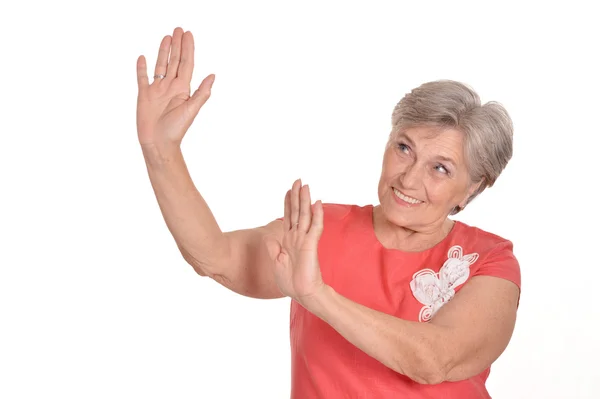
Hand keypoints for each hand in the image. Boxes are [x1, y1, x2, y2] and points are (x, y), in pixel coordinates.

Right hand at [136, 27, 214, 149]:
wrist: (158, 143)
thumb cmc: (176, 130)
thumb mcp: (191, 110)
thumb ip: (201, 93)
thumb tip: (212, 76)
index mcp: (183, 89)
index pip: (186, 64)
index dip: (188, 49)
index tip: (188, 35)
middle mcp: (171, 87)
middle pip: (174, 61)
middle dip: (177, 45)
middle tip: (179, 29)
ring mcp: (157, 90)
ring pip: (161, 65)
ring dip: (163, 51)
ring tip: (167, 37)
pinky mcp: (144, 95)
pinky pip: (142, 78)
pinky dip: (142, 68)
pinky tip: (143, 57)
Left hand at [265, 179, 325, 303]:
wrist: (303, 293)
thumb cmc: (291, 281)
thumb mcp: (277, 262)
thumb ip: (273, 248)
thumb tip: (269, 236)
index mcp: (289, 240)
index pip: (288, 217)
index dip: (288, 203)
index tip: (288, 190)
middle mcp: (297, 236)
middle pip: (297, 212)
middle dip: (297, 196)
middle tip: (298, 180)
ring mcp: (305, 240)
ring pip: (305, 215)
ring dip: (305, 201)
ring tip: (306, 186)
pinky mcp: (311, 245)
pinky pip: (315, 227)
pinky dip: (317, 215)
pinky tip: (317, 203)